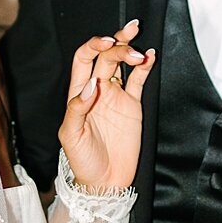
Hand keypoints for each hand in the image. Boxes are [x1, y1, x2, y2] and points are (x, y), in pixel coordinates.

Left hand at [57, 18, 154, 191]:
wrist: (105, 181)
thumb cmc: (82, 161)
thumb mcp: (71, 135)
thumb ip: (77, 108)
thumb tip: (91, 84)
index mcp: (79, 92)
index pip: (84, 59)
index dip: (93, 46)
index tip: (106, 42)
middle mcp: (97, 89)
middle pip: (106, 56)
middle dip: (117, 45)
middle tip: (129, 41)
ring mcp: (116, 95)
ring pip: (122, 63)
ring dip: (130, 51)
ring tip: (140, 50)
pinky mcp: (133, 104)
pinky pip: (139, 80)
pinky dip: (145, 66)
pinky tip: (150, 56)